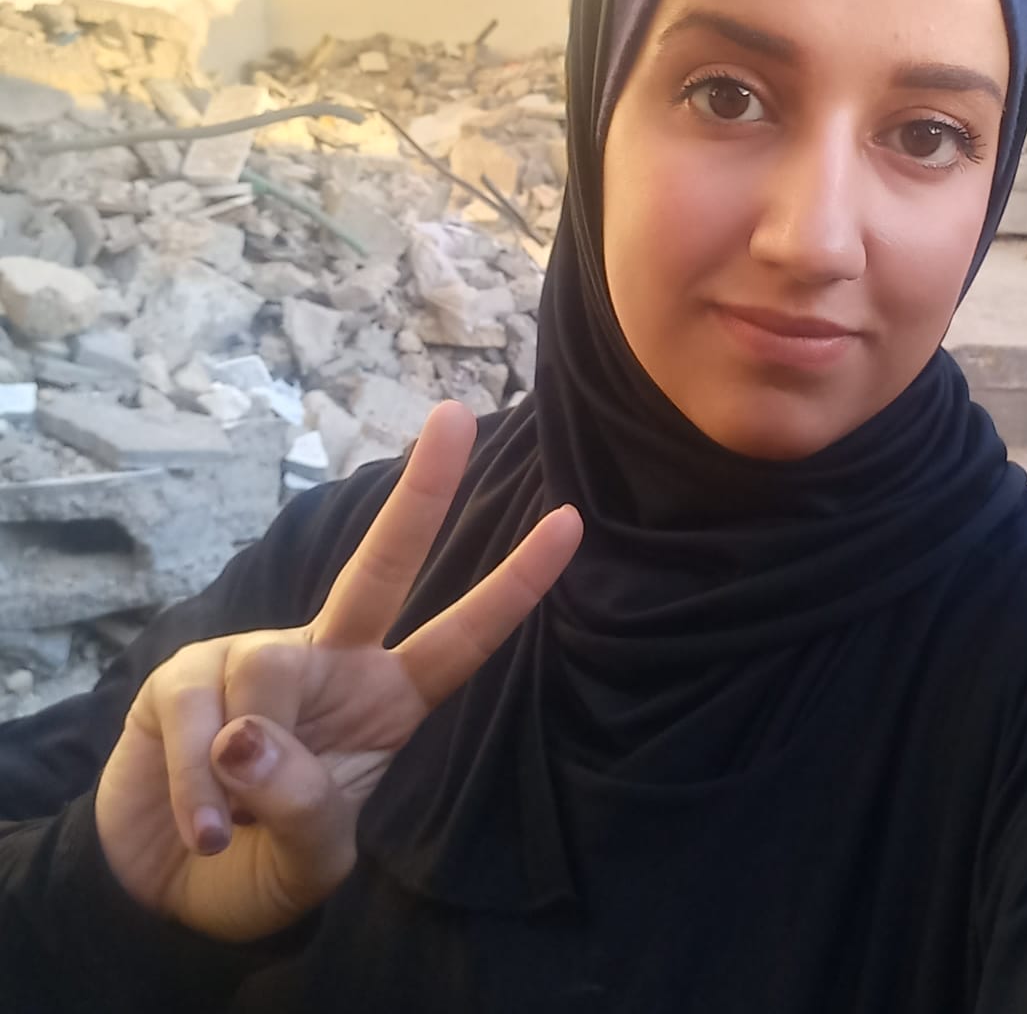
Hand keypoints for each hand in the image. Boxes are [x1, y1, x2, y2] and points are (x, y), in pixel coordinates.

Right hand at [94, 401, 581, 942]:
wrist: (166, 898)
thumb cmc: (264, 865)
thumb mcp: (314, 858)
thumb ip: (306, 806)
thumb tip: (246, 736)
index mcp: (390, 699)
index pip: (464, 638)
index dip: (515, 585)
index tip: (572, 523)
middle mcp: (335, 661)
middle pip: (384, 564)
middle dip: (422, 491)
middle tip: (454, 416)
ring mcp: (259, 660)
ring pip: (268, 667)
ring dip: (249, 759)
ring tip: (232, 823)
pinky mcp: (184, 676)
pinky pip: (197, 713)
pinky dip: (196, 783)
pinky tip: (203, 826)